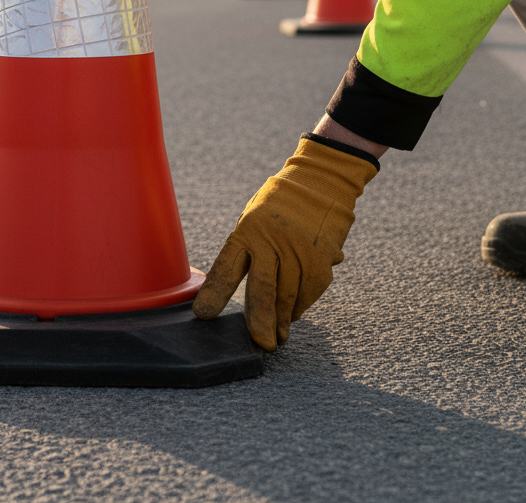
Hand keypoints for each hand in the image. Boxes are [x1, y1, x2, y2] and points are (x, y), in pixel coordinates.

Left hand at [192, 136, 376, 350]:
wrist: (320, 181)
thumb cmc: (279, 206)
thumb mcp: (254, 220)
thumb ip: (250, 253)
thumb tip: (250, 296)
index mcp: (247, 230)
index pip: (227, 266)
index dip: (215, 292)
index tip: (203, 315)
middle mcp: (271, 240)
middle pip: (262, 288)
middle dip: (260, 320)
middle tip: (261, 343)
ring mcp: (298, 248)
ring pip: (289, 294)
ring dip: (283, 318)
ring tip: (278, 335)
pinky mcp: (322, 256)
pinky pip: (310, 290)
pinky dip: (302, 305)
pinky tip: (295, 314)